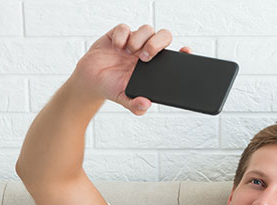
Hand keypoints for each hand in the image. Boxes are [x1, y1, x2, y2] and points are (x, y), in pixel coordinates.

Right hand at [69, 23, 190, 114]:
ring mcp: (133, 42)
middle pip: (164, 36)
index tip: (186, 51)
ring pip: (147, 29)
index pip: (173, 55)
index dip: (182, 52)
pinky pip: (125, 27)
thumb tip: (146, 105)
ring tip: (129, 53)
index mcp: (154, 66)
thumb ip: (135, 105)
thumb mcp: (125, 100)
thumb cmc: (112, 87)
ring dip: (140, 39)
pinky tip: (117, 47)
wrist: (90, 81)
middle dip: (158, 43)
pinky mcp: (118, 35)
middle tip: (146, 57)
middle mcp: (146, 51)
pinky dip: (122, 36)